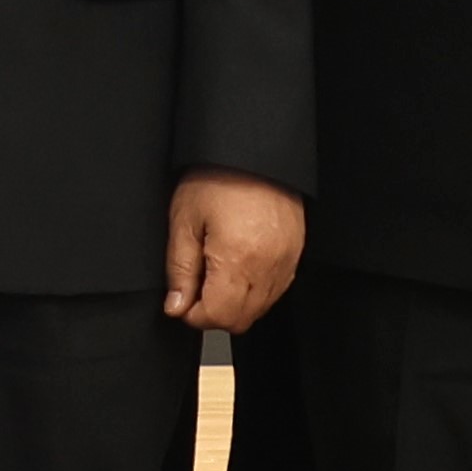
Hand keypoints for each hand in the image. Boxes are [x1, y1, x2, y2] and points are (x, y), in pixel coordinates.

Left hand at [165, 171, 305, 333]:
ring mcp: (286, 262)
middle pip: (240, 320)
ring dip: (235, 303)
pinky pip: (275, 291)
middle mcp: (267, 266)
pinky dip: (255, 291)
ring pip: (260, 309)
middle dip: (213, 312)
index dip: (193, 314)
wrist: (254, 151)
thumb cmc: (218, 177)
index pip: (217, 316)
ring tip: (216, 272)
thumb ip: (180, 270)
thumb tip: (176, 306)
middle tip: (196, 287)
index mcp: (237, 259)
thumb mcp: (184, 220)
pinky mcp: (295, 255)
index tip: (182, 300)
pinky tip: (238, 268)